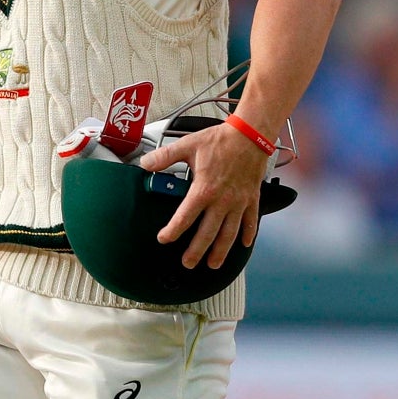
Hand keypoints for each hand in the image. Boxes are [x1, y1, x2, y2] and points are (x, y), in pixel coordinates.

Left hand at [137, 120, 268, 269]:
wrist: (250, 135)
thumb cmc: (221, 140)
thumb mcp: (187, 145)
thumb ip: (164, 157)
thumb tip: (145, 164)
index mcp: (204, 189)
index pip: (185, 217)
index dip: (173, 231)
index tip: (164, 239)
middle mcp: (222, 200)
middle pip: (208, 233)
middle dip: (197, 251)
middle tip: (188, 263)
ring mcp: (239, 202)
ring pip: (229, 233)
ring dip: (221, 250)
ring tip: (213, 264)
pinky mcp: (252, 198)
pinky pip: (251, 221)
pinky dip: (248, 234)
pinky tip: (243, 245)